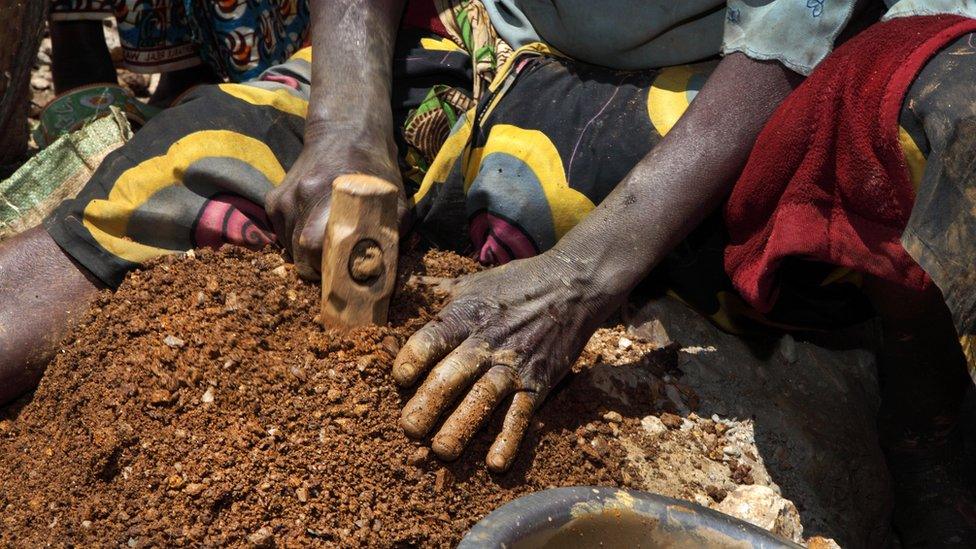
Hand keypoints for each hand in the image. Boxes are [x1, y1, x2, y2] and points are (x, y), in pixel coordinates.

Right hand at [265, 130, 402, 279]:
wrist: (343, 133)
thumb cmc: (372, 167)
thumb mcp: (393, 196)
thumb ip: (393, 229)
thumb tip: (387, 265)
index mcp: (329, 197)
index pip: (315, 248)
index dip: (328, 269)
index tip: (343, 277)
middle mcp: (300, 198)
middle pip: (300, 256)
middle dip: (319, 270)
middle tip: (338, 270)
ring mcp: (284, 199)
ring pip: (289, 248)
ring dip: (306, 257)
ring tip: (328, 250)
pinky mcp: (274, 201)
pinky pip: (282, 235)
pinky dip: (295, 242)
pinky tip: (314, 233)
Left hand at [392, 252, 613, 471]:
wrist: (573, 286)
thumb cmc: (514, 285)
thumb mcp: (471, 282)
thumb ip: (433, 291)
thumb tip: (400, 285)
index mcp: (465, 315)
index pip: (433, 338)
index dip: (413, 359)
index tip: (400, 379)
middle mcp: (487, 340)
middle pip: (453, 374)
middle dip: (429, 403)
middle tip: (409, 429)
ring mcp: (514, 363)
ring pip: (484, 398)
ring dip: (461, 427)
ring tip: (441, 451)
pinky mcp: (539, 381)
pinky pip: (521, 414)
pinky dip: (510, 440)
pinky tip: (495, 464)